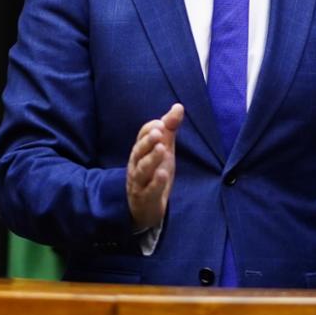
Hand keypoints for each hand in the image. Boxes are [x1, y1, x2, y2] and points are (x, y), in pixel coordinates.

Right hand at [126, 103, 183, 229]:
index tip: (162, 123)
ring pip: (142, 170)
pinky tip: (163, 175)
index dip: (150, 128)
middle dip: (148, 141)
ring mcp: (139, 182)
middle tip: (159, 131)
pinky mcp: (145, 198)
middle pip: (139, 151)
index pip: (141, 136)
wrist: (146, 207)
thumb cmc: (154, 173)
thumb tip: (178, 106)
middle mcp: (137, 165)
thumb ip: (170, 128)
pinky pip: (149, 190)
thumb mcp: (164, 149)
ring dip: (152, 159)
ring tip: (163, 149)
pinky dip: (155, 183)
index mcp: (141, 151)